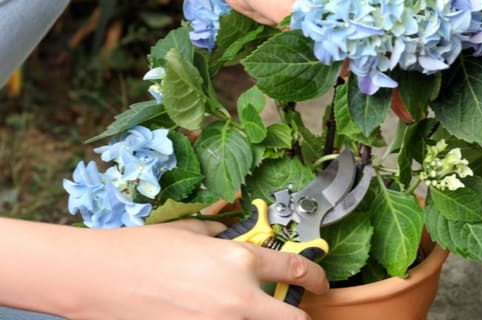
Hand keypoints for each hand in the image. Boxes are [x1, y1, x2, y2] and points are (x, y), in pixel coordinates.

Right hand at [63, 220, 328, 319]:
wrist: (98, 278)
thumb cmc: (139, 250)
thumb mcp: (189, 233)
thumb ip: (221, 236)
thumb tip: (234, 236)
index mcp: (238, 262)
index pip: (296, 270)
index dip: (317, 276)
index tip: (321, 281)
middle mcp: (237, 299)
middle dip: (301, 317)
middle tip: (297, 312)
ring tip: (248, 312)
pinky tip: (216, 317)